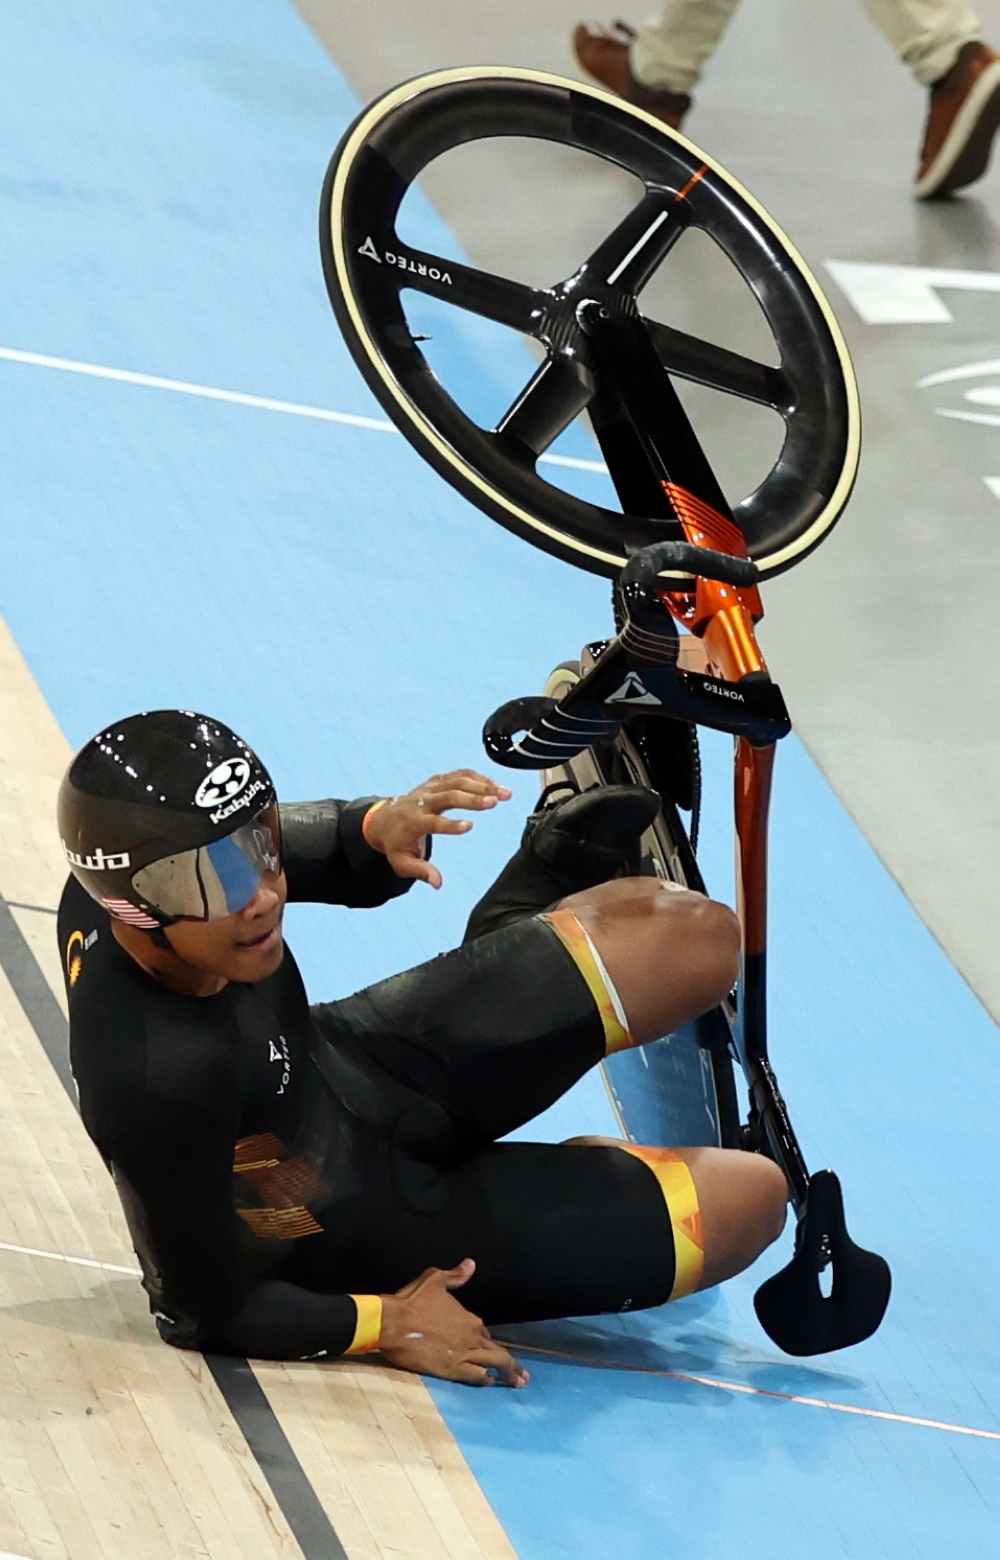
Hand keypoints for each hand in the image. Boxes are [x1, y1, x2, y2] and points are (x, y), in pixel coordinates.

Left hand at [364, 770, 511, 888]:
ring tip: (505, 794)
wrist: (383, 820)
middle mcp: (422, 801)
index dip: (450, 824)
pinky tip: (496, 785)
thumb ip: (420, 871)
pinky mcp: (438, 781)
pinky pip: (459, 774)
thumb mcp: (402, 862)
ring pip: (458, 781)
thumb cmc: (396, 843)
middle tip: (496, 801)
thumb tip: (437, 883)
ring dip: (483, 785)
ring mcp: (430, 788)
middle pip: (449, 795)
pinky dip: (479, 778)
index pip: (432, 822)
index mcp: (413, 821)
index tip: (469, 826)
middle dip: (474, 798)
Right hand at [377, 1259, 528, 1387]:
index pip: (484, 1332)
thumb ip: (455, 1275)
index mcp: (468, 1318)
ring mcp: (462, 1354)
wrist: (392, 1322)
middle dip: (512, 1364)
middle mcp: (470, 1337)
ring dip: (507, 1374)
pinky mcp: (451, 1369)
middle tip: (523, 1376)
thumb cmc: (411, 1300)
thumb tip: (470, 1265)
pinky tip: (490, 1382)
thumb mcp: (434, 1280)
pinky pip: (475, 1376)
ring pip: (492, 1364)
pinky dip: (485, 1379)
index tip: (492, 1346)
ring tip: (518, 1382)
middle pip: (496, 1351)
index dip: (486, 1339)